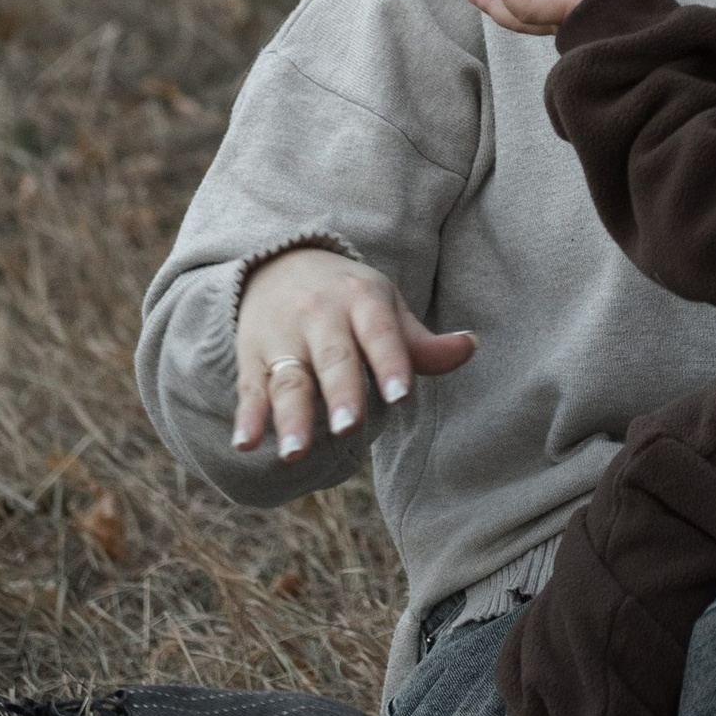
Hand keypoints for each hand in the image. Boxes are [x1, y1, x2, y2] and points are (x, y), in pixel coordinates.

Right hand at [233, 247, 477, 459]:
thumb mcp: (385, 305)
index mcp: (361, 301)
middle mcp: (319, 317)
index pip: (380, 333)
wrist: (277, 262)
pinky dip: (247, 417)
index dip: (391, 363)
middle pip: (332, 360)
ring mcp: (283, 338)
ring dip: (291, 418)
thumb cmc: (347, 297)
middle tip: (349, 428)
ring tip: (296, 453)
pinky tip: (245, 443)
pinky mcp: (252, 357)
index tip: (401, 395)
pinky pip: (250, 389)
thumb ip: (420, 341)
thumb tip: (470, 347)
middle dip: (341, 394)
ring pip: (289, 380)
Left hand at [466, 0, 629, 32]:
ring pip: (541, 5)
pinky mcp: (586, 14)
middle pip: (520, 17)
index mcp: (566, 17)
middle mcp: (564, 20)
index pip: (525, 10)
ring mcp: (573, 18)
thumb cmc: (636, 30)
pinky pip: (561, 1)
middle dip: (495, 5)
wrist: (650, 56)